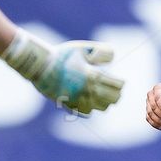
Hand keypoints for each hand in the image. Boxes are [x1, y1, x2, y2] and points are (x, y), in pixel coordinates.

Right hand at [5, 33, 123, 113]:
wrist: (39, 66)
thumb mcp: (83, 48)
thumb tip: (114, 60)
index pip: (116, 85)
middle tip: (115, 89)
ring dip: (105, 101)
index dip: (120, 83)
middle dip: (116, 93)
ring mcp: (78, 99)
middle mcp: (87, 90)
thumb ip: (102, 52)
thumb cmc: (61, 55)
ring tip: (104, 95)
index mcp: (92, 75)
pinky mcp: (69, 105)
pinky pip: (87, 112)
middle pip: (112, 99)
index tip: (121, 81)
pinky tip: (90, 101)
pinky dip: (92, 108)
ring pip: (101, 108)